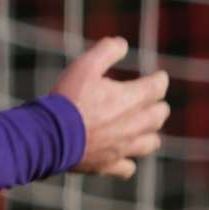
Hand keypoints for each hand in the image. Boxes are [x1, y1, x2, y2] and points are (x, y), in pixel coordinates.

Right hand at [54, 36, 168, 178]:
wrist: (49, 134)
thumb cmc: (67, 99)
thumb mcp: (83, 66)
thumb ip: (105, 52)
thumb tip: (121, 43)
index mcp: (131, 99)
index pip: (157, 87)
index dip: (159, 80)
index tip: (158, 76)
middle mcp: (134, 124)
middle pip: (158, 115)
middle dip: (157, 106)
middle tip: (151, 101)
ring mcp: (124, 147)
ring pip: (150, 142)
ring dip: (149, 134)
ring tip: (141, 128)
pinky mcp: (109, 164)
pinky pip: (127, 167)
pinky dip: (127, 161)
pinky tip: (120, 154)